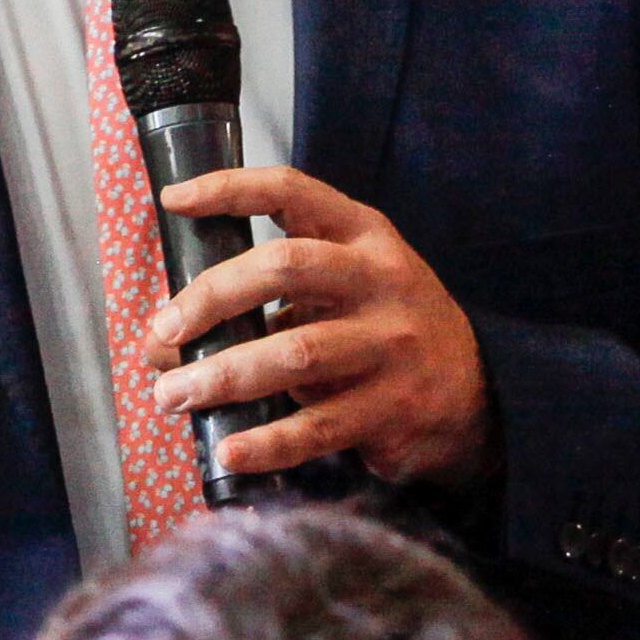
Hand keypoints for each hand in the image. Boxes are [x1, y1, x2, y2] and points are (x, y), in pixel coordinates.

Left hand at [141, 167, 490, 485]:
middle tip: (164, 331)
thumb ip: (263, 303)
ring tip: (172, 395)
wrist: (479, 392)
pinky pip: (319, 425)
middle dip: (213, 296)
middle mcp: (380, 279)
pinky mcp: (394, 406)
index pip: (291, 192)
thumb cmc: (384, 329)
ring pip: (296, 353)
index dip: (230, 189)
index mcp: (362, 235)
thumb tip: (160, 343)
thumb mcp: (341, 291)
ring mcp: (391, 343)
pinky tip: (228, 449)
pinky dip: (267, 440)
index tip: (174, 200)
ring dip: (224, 375)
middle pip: (287, 267)